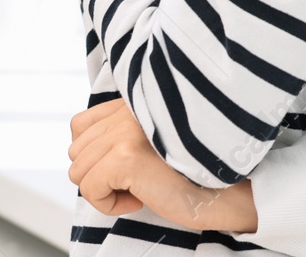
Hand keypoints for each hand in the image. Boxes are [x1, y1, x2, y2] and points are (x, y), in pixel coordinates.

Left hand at [68, 98, 256, 232]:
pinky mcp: (127, 157)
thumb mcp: (154, 140)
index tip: (126, 167)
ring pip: (79, 172)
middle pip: (76, 151)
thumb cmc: (193, 171)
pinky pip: (90, 188)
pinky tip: (140, 198)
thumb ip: (123, 132)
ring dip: (105, 190)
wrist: (228, 190)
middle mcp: (130, 110)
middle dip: (100, 175)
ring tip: (141, 188)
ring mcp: (127, 132)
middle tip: (137, 180)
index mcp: (136, 102)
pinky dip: (109, 204)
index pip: (81, 124)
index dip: (94, 154)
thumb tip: (82, 149)